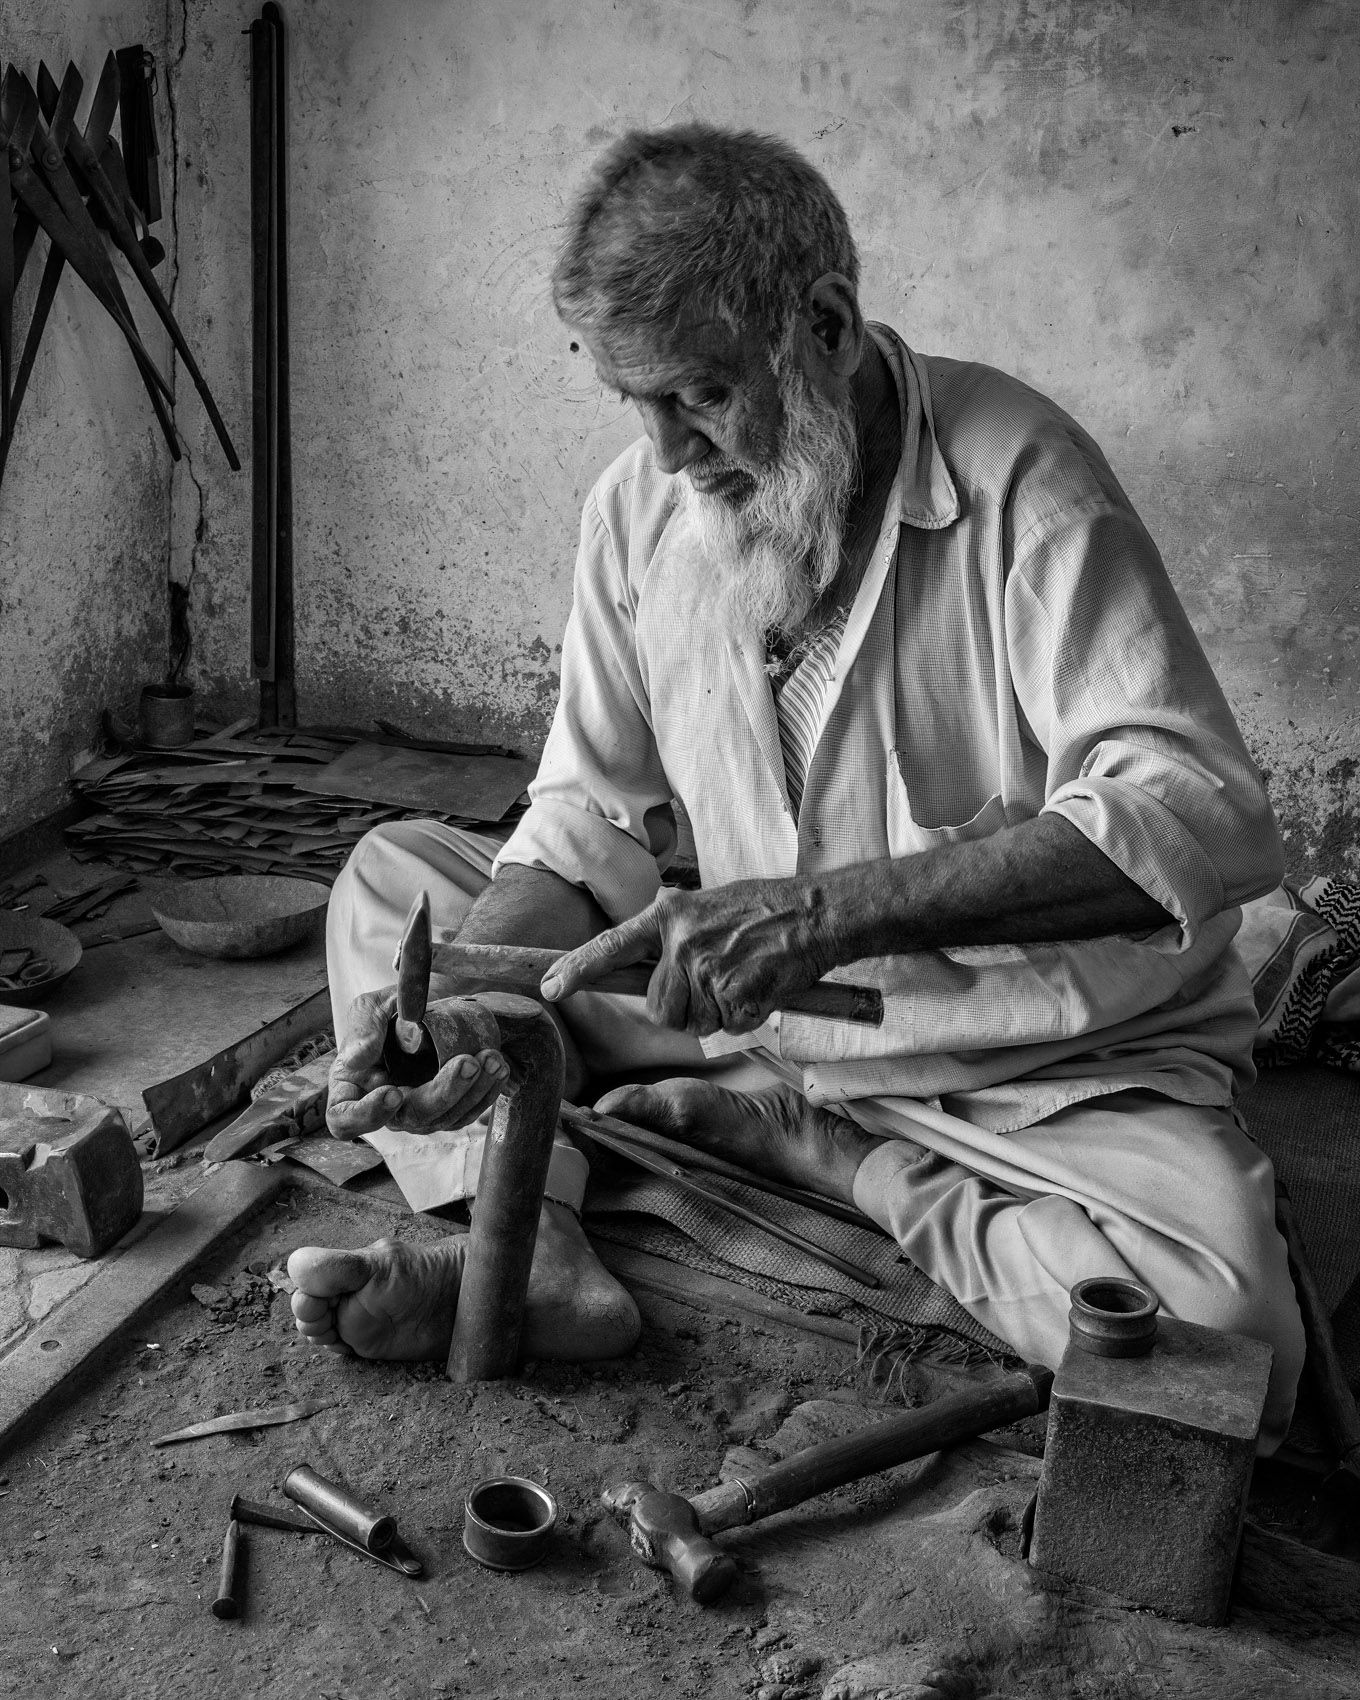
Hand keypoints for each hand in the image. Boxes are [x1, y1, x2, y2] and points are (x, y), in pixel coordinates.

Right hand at [326, 987, 508, 1139]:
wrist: (421, 1011)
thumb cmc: (385, 1013)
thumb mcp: (369, 1008)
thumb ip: (363, 1029)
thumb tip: (360, 1057)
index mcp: (352, 1091)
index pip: (346, 1119)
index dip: (367, 1114)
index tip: (391, 1092)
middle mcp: (386, 1109)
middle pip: (411, 1118)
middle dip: (444, 1092)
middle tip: (468, 1063)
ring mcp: (419, 1112)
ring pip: (445, 1118)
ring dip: (473, 1091)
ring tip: (492, 1059)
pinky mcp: (448, 1109)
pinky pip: (467, 1112)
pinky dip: (486, 1092)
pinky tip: (498, 1068)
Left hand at [540, 879, 831, 1036]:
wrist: (816, 913)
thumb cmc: (766, 911)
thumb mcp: (709, 908)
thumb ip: (676, 937)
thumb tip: (655, 972)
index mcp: (670, 915)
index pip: (612, 946)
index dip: (578, 969)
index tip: (550, 988)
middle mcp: (681, 941)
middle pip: (659, 1008)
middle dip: (684, 1009)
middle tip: (718, 983)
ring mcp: (706, 968)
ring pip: (693, 1023)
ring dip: (716, 1015)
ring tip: (743, 979)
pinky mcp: (734, 993)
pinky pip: (727, 1026)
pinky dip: (745, 1017)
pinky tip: (760, 988)